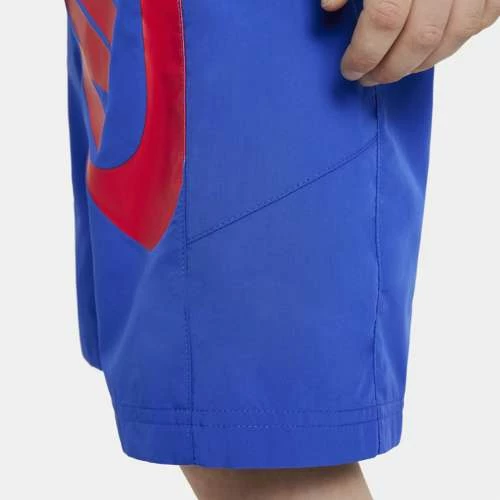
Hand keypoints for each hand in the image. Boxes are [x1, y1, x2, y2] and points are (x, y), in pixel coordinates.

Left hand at [322, 0, 499, 85]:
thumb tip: (329, 6)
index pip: (384, 20)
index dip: (364, 54)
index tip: (350, 70)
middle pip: (420, 38)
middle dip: (390, 69)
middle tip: (370, 78)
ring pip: (451, 37)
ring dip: (420, 64)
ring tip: (396, 69)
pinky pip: (479, 21)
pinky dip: (453, 42)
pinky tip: (429, 49)